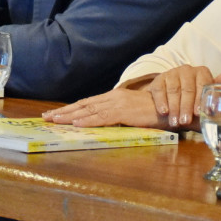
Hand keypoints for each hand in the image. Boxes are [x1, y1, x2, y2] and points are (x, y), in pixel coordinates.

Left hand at [42, 88, 168, 128]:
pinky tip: (77, 124)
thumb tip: (106, 121)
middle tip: (46, 117)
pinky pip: (102, 118)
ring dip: (71, 116)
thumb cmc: (155, 111)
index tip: (56, 113)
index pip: (88, 103)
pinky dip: (88, 120)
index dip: (71, 108)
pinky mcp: (124, 112)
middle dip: (64, 111)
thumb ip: (119, 114)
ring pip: (89, 111)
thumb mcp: (133, 112)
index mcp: (115, 97)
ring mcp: (118, 104)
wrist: (173, 107)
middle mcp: (114, 97)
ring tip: (55, 120)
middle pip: (84, 105)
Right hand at [148, 65, 220, 128]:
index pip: (203, 83)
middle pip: (188, 88)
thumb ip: (219, 97)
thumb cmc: (188, 108)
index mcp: (202, 74)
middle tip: (185, 121)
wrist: (163, 107)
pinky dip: (162, 101)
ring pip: (174, 89)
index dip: (200, 99)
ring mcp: (172, 74)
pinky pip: (160, 89)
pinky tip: (164, 111)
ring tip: (175, 121)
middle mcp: (187, 70)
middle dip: (186, 106)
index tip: (198, 113)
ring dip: (174, 107)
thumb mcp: (204, 107)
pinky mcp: (158, 79)